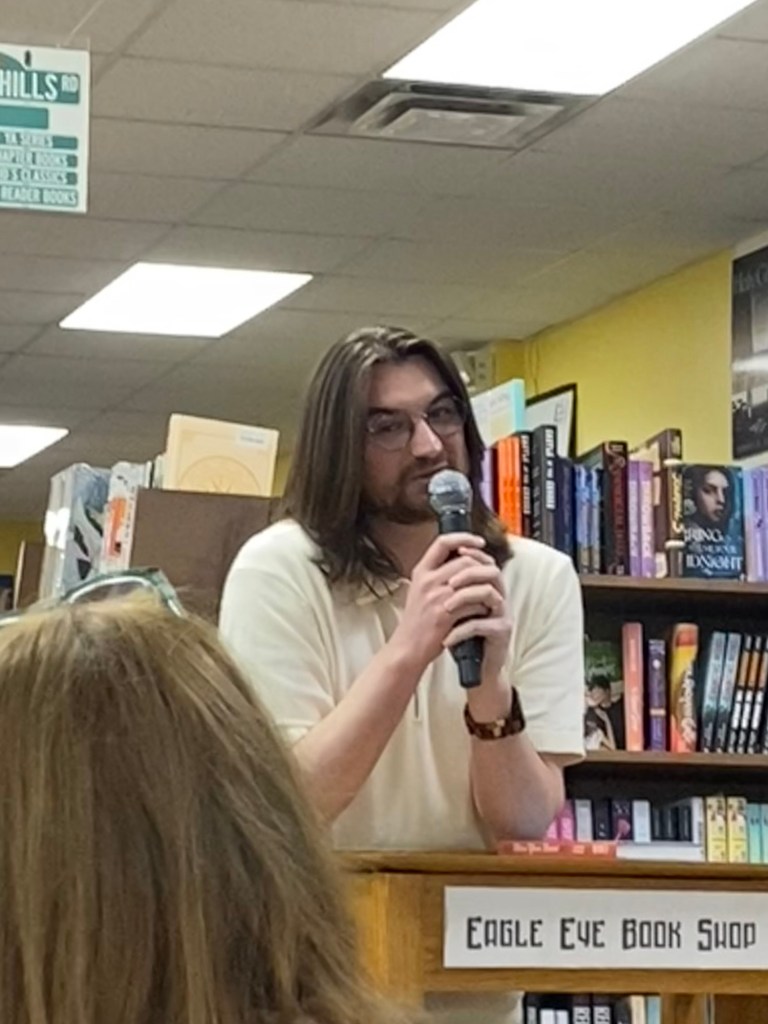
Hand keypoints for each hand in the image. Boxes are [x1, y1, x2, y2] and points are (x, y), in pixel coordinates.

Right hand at [388, 532, 489, 673]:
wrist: (408, 648)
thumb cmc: (417, 621)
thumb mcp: (420, 590)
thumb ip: (436, 575)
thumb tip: (461, 559)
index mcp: (421, 572)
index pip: (443, 542)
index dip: (463, 537)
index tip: (479, 541)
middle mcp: (427, 581)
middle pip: (464, 560)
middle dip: (482, 566)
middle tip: (492, 572)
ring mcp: (435, 597)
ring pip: (472, 580)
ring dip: (486, 586)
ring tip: (491, 591)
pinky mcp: (445, 615)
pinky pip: (473, 603)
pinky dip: (483, 605)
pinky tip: (484, 609)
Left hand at [442, 545, 511, 688]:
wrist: (476, 667)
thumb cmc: (463, 634)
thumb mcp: (455, 606)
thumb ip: (452, 585)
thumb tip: (435, 560)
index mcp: (488, 587)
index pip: (485, 561)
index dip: (473, 552)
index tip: (458, 550)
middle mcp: (499, 597)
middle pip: (491, 572)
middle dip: (467, 573)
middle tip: (448, 582)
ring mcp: (502, 614)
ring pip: (488, 594)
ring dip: (463, 598)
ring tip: (445, 608)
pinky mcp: (502, 632)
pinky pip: (481, 625)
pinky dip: (460, 631)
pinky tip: (446, 639)